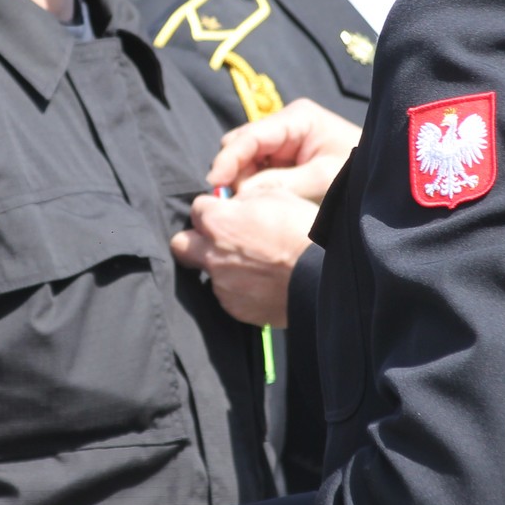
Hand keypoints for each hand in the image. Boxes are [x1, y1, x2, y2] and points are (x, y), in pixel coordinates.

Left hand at [171, 185, 318, 328]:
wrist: (324, 277)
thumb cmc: (302, 232)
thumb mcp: (276, 197)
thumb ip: (246, 199)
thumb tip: (237, 202)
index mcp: (218, 222)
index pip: (197, 208)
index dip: (213, 209)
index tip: (226, 213)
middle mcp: (211, 254)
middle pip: (181, 244)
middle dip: (194, 240)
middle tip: (218, 240)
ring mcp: (222, 285)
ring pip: (208, 272)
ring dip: (223, 267)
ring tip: (255, 265)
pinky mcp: (235, 308)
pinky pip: (229, 295)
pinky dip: (240, 289)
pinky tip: (263, 283)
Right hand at [208, 98, 361, 203]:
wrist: (385, 179)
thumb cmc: (360, 173)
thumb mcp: (323, 178)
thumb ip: (282, 183)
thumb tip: (241, 194)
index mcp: (297, 118)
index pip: (251, 136)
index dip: (229, 159)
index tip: (216, 183)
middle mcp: (285, 125)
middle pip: (241, 145)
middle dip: (234, 172)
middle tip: (234, 202)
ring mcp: (282, 142)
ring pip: (244, 160)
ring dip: (241, 182)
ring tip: (248, 206)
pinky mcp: (283, 159)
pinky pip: (256, 171)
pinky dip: (252, 187)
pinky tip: (256, 203)